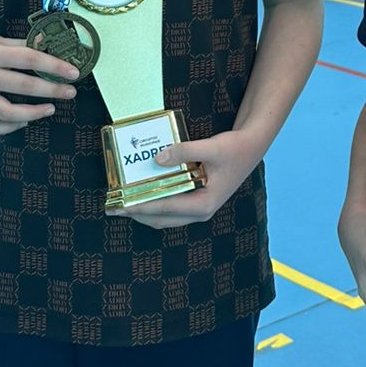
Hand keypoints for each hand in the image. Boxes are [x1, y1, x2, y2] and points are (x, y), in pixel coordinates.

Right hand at [0, 25, 79, 135]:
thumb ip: (20, 45)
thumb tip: (48, 44)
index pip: (30, 60)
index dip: (54, 67)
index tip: (74, 72)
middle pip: (23, 88)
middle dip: (52, 91)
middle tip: (70, 92)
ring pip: (8, 114)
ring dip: (33, 114)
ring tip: (50, 108)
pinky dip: (9, 127)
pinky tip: (24, 121)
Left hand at [114, 129, 258, 227]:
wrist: (251, 148)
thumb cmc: (234, 149)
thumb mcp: (210, 147)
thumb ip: (183, 151)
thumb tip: (157, 158)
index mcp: (204, 204)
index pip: (164, 208)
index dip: (139, 207)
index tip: (118, 206)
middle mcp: (201, 212)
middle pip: (160, 218)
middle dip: (136, 213)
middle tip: (113, 206)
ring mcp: (199, 209)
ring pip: (164, 217)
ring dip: (144, 210)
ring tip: (123, 201)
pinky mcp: (198, 202)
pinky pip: (171, 208)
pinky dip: (155, 203)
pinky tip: (144, 191)